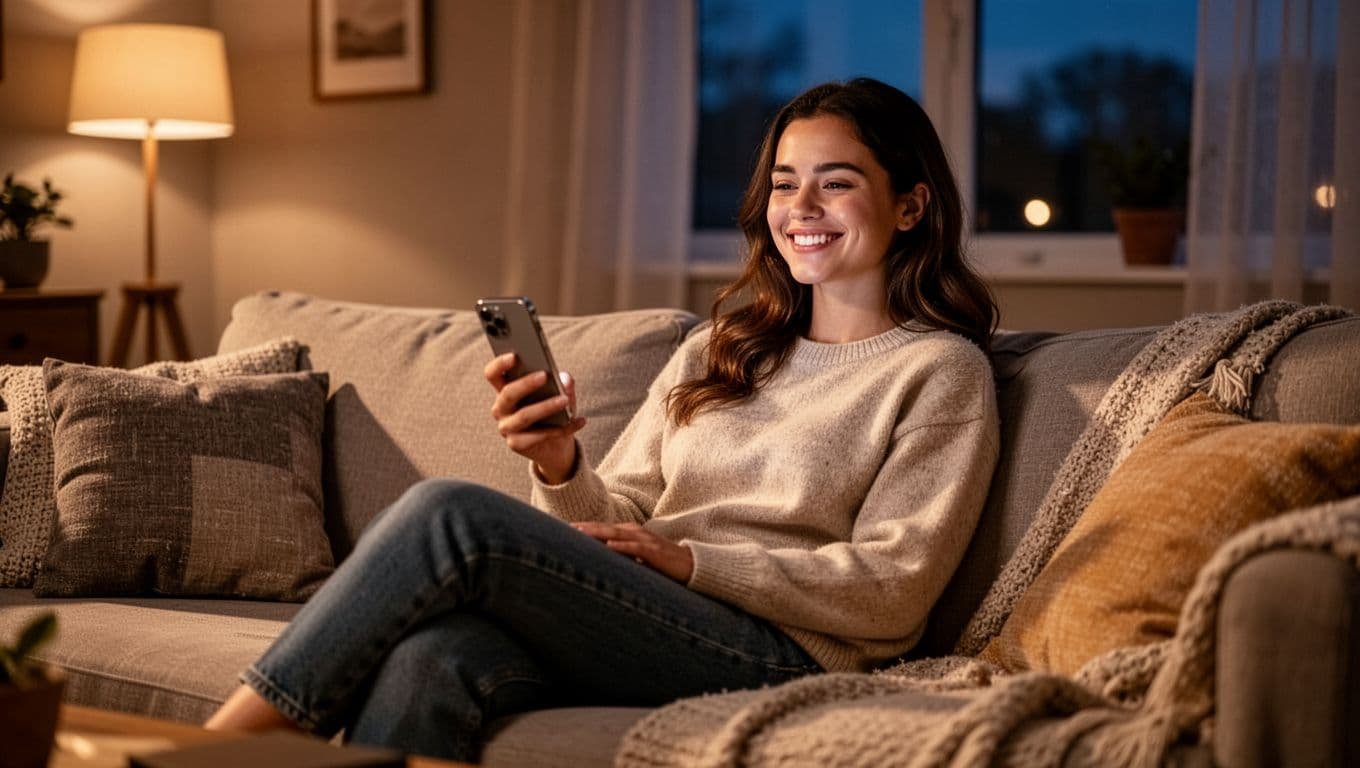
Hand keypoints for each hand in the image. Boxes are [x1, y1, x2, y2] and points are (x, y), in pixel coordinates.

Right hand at [484, 353, 586, 481]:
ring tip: (565, 400)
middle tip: (545, 375)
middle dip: (526, 383)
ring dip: (546, 407)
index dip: (500, 364)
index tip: (514, 355)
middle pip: (508, 393)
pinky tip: (580, 420)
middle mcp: (501, 408)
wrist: (555, 446)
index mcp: (505, 390)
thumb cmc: (553, 414)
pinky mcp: (516, 444)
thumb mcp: (559, 395)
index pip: (493, 374)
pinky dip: (563, 428)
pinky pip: (540, 435)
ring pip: (524, 415)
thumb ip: (562, 384)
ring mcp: (506, 427)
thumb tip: (565, 379)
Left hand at [572, 522, 693, 583]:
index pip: (603, 529)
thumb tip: (599, 564)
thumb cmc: (662, 564)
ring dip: (597, 533)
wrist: (691, 565)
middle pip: (605, 528)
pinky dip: (622, 546)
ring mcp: (645, 540)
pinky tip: (609, 547)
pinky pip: (636, 547)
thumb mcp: (637, 560)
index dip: (584, 529)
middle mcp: (636, 532)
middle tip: (564, 529)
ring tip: (579, 533)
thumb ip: (620, 558)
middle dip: (585, 528)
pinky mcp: (655, 551)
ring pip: (617, 534)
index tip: (564, 531)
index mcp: (630, 533)